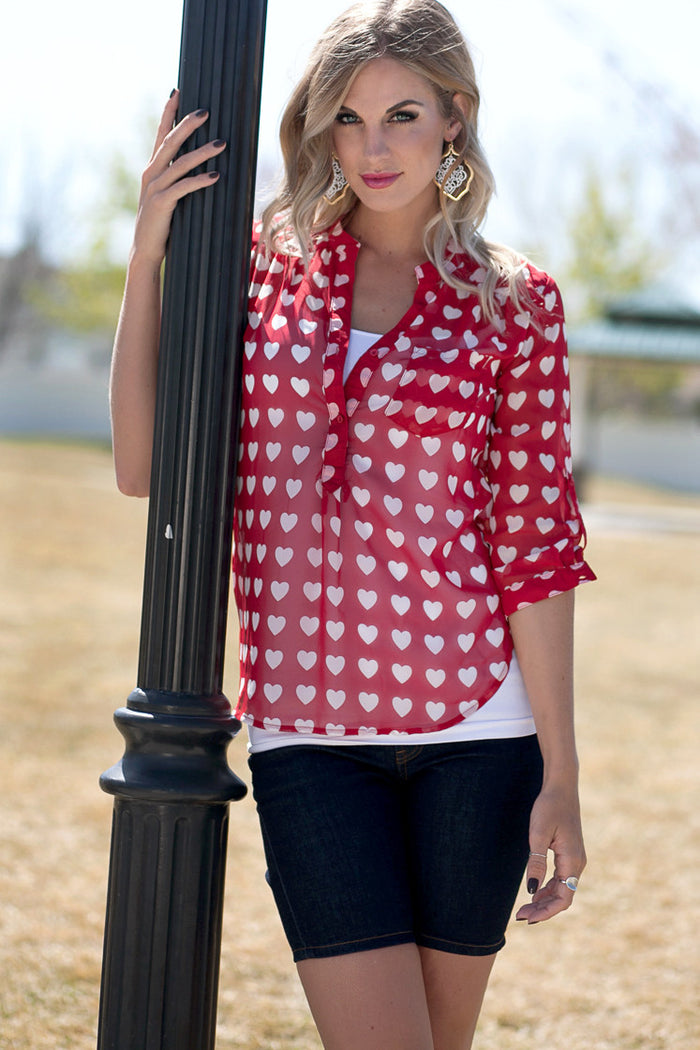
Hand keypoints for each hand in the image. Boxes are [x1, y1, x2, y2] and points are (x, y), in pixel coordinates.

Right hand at [132, 89, 226, 266]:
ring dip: (202, 152)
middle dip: (187, 124)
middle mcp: (151, 174)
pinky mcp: (162, 204)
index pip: (161, 135)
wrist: (145, 250)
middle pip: (170, 141)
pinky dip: (200, 181)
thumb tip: (199, 168)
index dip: (168, 112)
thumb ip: (176, 180)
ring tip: (221, 143)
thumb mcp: (167, 197)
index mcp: (152, 169)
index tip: (178, 91)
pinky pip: (183, 188)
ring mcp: (155, 188)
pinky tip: (215, 176)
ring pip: (180, 163)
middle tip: (206, 110)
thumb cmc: (161, 225)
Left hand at [515, 782, 585, 924]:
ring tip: (525, 908)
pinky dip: (548, 888)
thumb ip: (536, 862)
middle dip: (543, 909)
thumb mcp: (538, 834)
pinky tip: (535, 892)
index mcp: (572, 861)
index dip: (546, 912)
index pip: (563, 898)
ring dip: (545, 901)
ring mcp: (575, 859)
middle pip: (563, 897)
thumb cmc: (549, 806)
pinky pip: (561, 878)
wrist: (561, 787)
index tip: (527, 918)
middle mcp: (577, 863)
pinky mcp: (569, 854)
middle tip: (520, 916)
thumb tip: (532, 890)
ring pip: (562, 889)